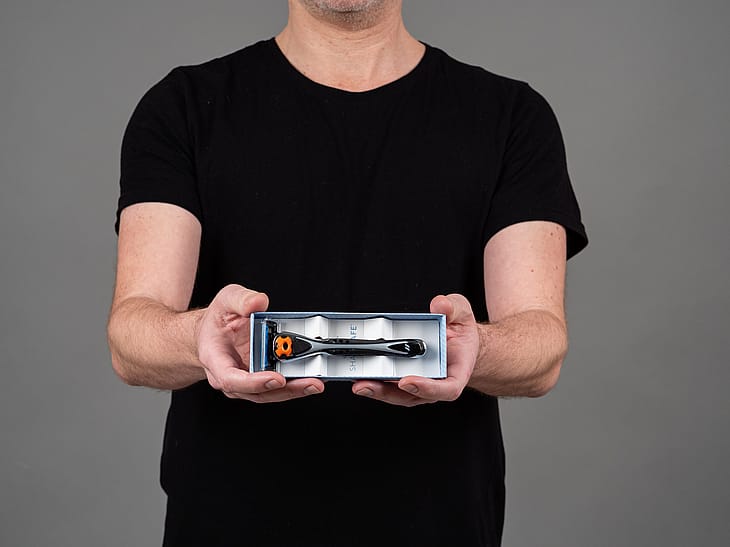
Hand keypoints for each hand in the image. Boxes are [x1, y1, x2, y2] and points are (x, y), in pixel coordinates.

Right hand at [197, 284, 324, 401]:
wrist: (212, 333)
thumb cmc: (216, 321)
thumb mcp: (225, 301)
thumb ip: (241, 300)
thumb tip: (258, 302)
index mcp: (216, 361)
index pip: (232, 379)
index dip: (254, 382)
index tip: (276, 378)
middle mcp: (231, 377)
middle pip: (258, 392)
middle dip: (286, 389)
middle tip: (310, 383)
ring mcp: (247, 382)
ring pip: (271, 393)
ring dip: (295, 390)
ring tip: (316, 382)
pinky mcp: (261, 380)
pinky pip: (278, 387)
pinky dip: (295, 383)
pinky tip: (312, 377)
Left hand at [351, 294, 479, 406]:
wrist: (457, 341)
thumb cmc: (460, 332)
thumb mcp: (461, 313)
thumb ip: (452, 308)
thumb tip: (439, 305)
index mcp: (456, 372)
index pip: (447, 388)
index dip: (427, 388)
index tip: (408, 381)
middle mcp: (436, 383)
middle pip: (413, 396)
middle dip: (388, 392)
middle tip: (367, 384)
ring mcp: (418, 383)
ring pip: (397, 394)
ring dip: (376, 390)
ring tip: (357, 382)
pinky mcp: (403, 379)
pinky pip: (388, 383)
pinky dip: (373, 380)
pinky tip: (357, 373)